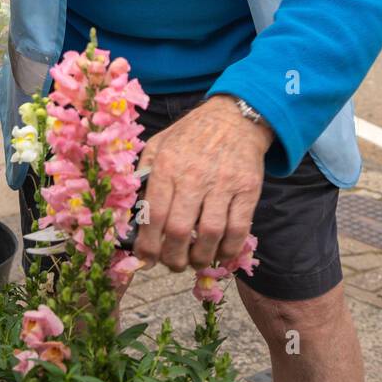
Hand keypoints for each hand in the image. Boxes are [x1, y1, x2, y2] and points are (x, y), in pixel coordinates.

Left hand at [134, 95, 272, 272]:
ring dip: (201, 258)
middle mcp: (193, 176)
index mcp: (166, 165)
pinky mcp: (248, 189)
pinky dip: (229, 249)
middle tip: (173, 264)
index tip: (147, 258)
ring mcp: (223, 183)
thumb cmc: (191, 134)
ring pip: (210, 234)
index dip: (148, 245)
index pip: (154, 215)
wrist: (235, 117)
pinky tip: (221, 253)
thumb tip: (132, 212)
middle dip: (173, 258)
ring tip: (196, 261)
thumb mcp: (158, 143)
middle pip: (180, 231)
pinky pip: (239, 228)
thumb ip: (143, 173)